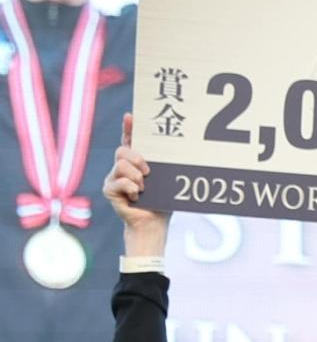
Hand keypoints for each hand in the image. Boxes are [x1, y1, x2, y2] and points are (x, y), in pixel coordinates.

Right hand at [103, 113, 169, 256]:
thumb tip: (182, 152)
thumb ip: (166, 168)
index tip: (131, 116)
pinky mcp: (109, 190)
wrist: (153, 225)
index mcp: (136, 163)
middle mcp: (122, 168)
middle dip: (136, 158)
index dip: (129, 128)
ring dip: (135, 177)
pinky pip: (118, 182)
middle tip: (148, 172)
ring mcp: (114, 178)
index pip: (129, 141)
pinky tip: (136, 196)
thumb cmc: (161, 203)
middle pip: (122, 151)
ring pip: (120, 165)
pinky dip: (130, 188)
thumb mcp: (166, 182)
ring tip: (143, 188)